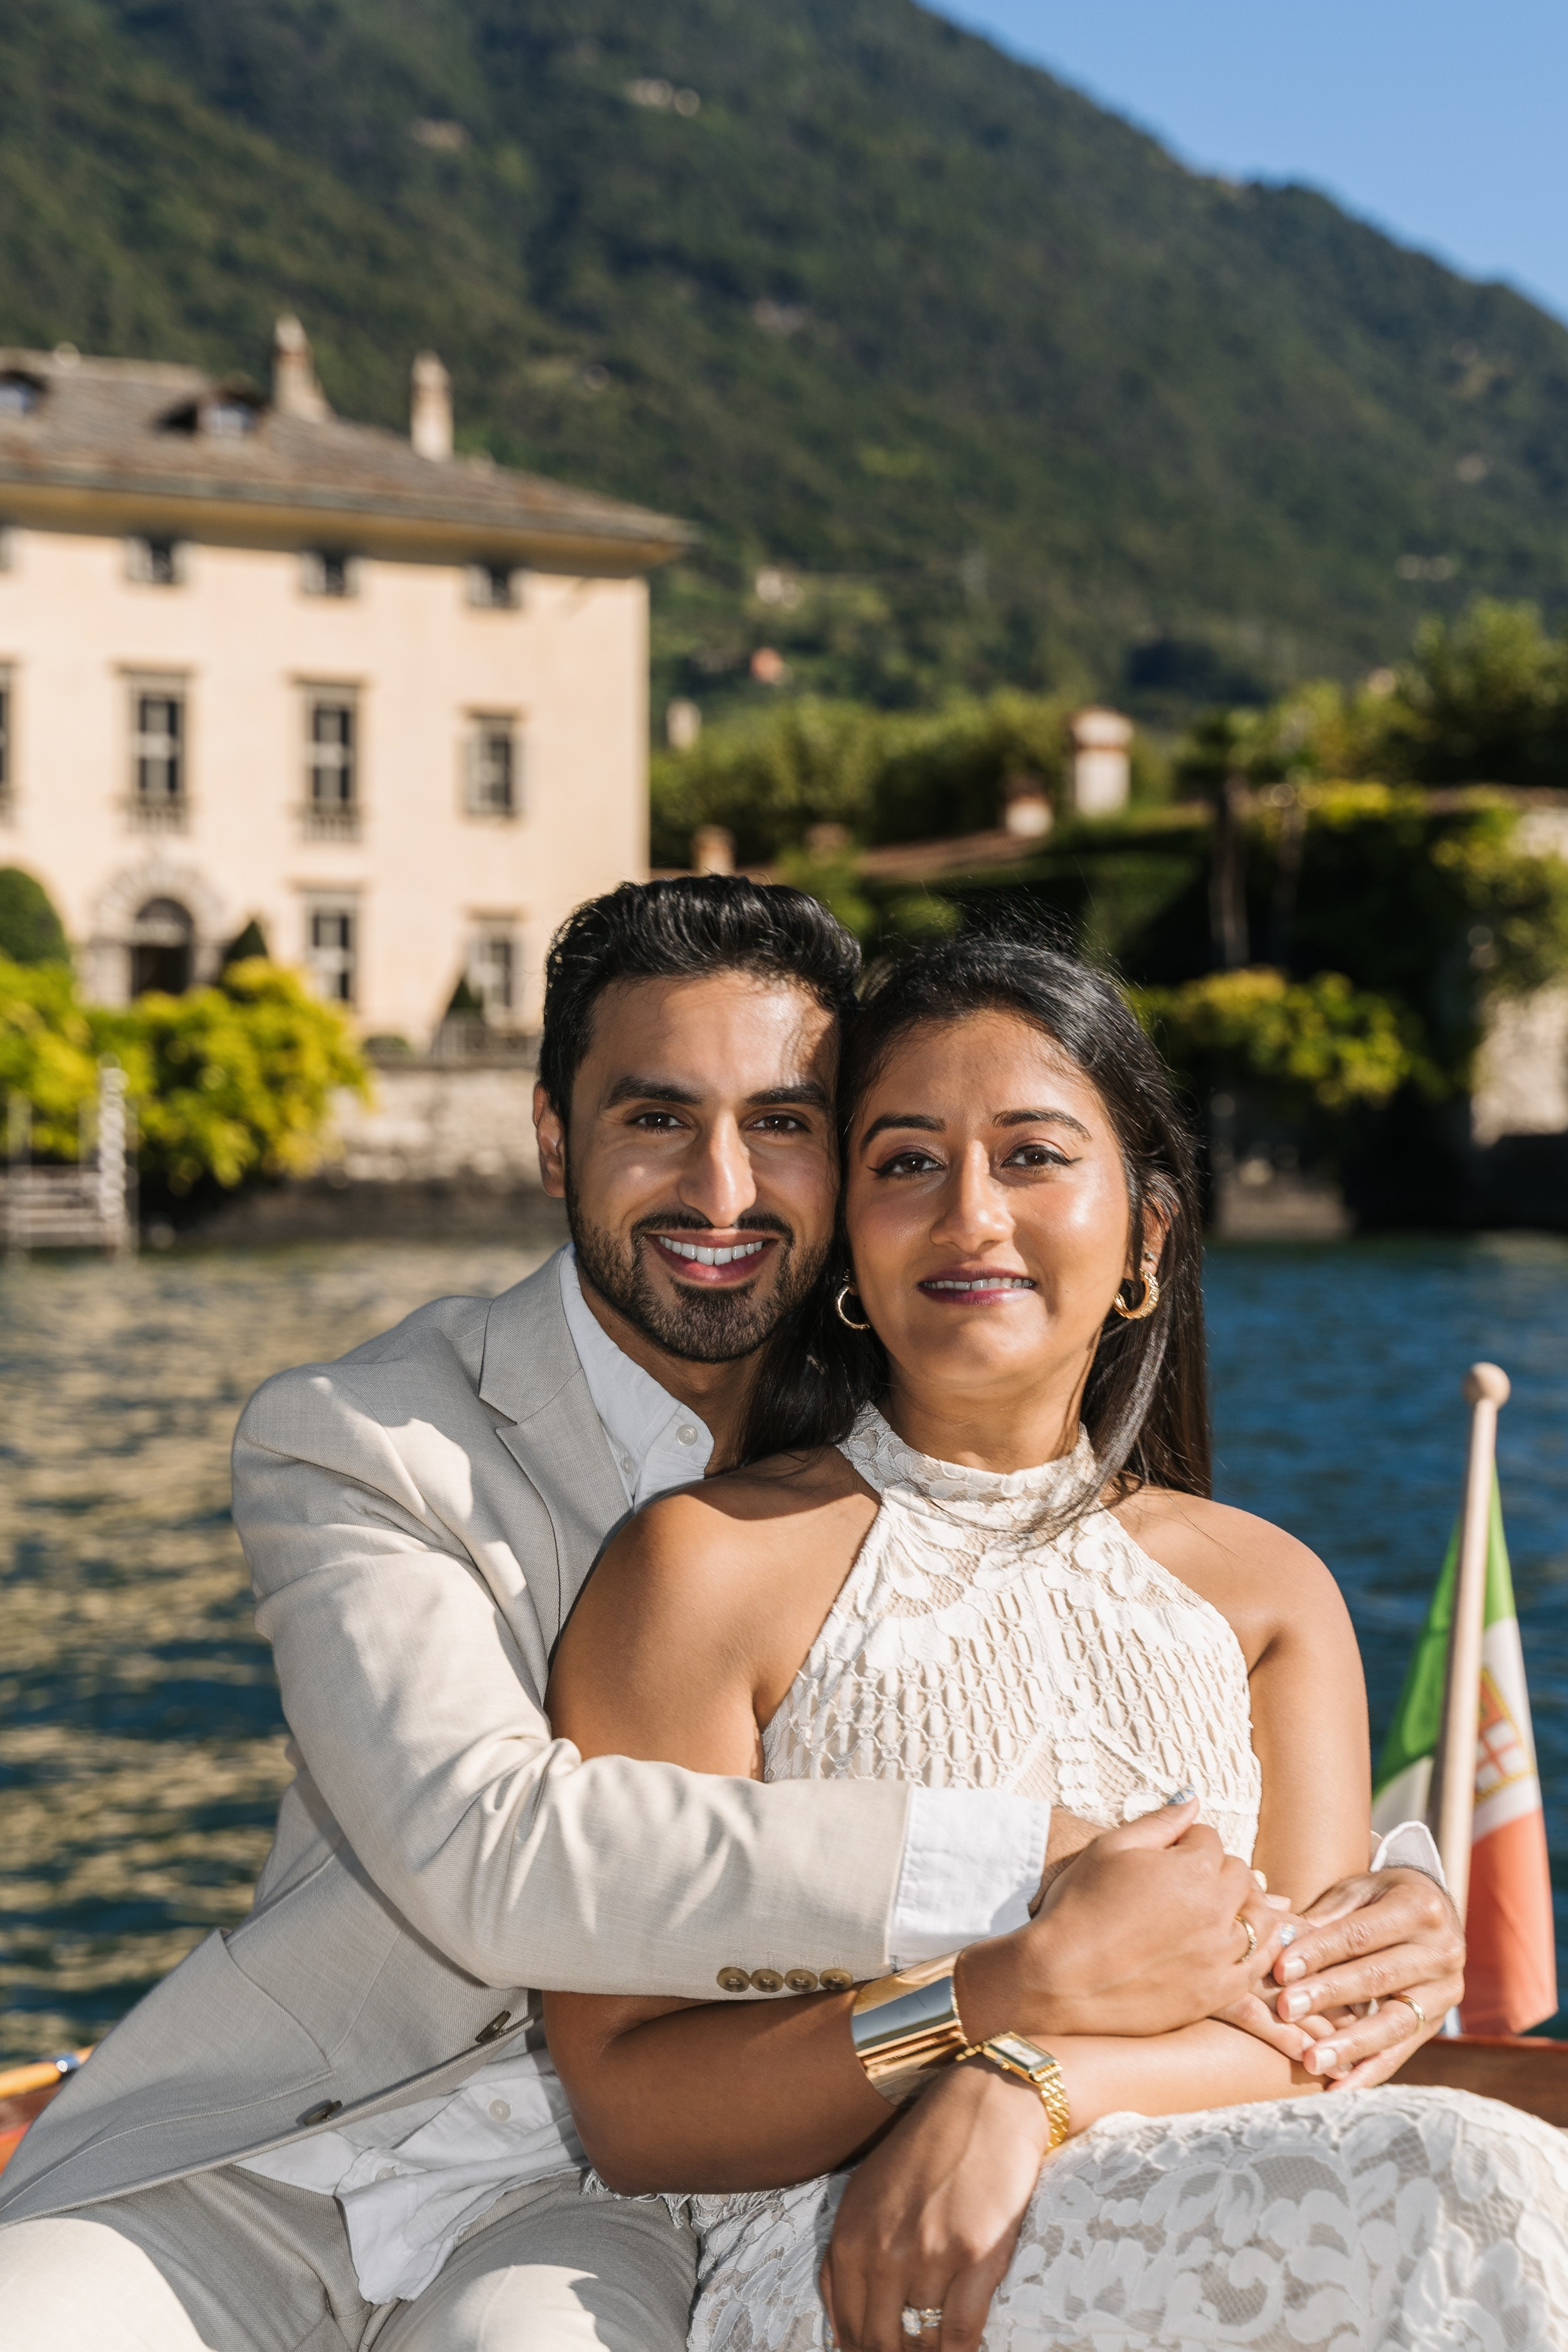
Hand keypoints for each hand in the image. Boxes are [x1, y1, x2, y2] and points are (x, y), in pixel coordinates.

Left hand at [821, 2060, 1048, 2351]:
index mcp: (851, 2233)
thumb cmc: (926, 2148)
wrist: (986, 2104)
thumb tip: (839, 2328)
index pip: (847, 2326)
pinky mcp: (976, 2255)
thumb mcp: (866, 2192)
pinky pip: (961, 2333)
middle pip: (880, 2341)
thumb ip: (846, 2255)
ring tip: (933, 2349)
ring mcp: (931, 2254)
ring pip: (922, 2342)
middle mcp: (884, 2249)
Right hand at [958, 1799, 1287, 2043]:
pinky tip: (1237, 1948)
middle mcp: (1216, 1912)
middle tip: (1189, 1882)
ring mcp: (1219, 1957)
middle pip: (1242, 1878)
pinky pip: (1254, 1970)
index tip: (1170, 1853)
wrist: (1059, 1976)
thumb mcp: (1110, 1846)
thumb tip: (1193, 1799)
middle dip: (1220, 1872)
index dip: (1189, 1842)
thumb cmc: (1079, 1906)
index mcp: (1194, 1870)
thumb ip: (1160, 1822)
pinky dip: (1254, 1955)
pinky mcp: (1214, 1994)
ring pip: (1261, 1923)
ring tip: (1222, 1911)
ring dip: (1247, 1911)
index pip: (1211, 1840)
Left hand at [1269, 1866, 1462, 2087]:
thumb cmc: (1381, 1898)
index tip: (1281, 1970)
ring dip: (1350, 2044)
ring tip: (1311, 2061)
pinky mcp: (1439, 2021)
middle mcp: (1443, 1951)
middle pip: (1377, 1978)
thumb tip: (1282, 1943)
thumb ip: (1325, 1917)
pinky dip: (1371, 2070)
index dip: (1319, 1952)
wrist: (1434, 1912)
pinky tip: (1341, 2087)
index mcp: (1421, 1907)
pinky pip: (1403, 2049)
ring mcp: (1446, 1991)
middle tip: (1286, 2010)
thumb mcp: (1357, 1892)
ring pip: (1394, 2022)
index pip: (1361, 1934)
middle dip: (1328, 1996)